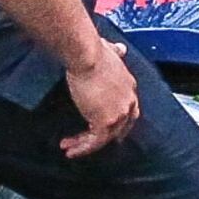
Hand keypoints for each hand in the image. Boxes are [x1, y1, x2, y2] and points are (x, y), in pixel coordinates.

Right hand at [57, 40, 142, 159]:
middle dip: (104, 136)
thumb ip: (115, 51)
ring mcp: (119, 113)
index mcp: (129, 86)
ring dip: (85, 143)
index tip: (102, 125)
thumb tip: (121, 48)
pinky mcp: (106, 122)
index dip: (116, 119)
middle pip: (120, 127)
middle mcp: (128, 101)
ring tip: (69, 147)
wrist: (86, 56)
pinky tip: (70, 150)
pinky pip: (95, 142)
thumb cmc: (93, 51)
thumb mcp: (109, 50)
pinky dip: (82, 148)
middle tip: (88, 143)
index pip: (127, 108)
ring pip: (104, 136)